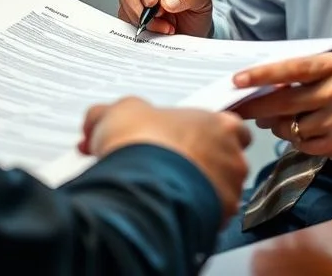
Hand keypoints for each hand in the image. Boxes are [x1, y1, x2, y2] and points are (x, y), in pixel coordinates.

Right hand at [79, 96, 250, 220]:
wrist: (139, 183)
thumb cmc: (142, 143)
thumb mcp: (120, 112)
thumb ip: (117, 113)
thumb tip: (99, 119)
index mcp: (220, 124)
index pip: (230, 127)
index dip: (204, 134)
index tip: (185, 140)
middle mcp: (232, 157)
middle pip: (226, 161)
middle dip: (200, 165)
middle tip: (171, 166)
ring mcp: (228, 190)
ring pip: (220, 192)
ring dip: (198, 192)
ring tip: (167, 191)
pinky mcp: (218, 220)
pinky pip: (211, 219)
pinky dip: (193, 215)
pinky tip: (169, 210)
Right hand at [116, 0, 213, 36]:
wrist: (194, 35)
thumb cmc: (196, 13)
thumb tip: (167, 1)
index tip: (154, 1)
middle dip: (139, 4)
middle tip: (157, 16)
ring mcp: (136, 3)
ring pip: (124, 5)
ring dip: (141, 19)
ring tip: (164, 28)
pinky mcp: (131, 19)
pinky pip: (124, 21)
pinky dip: (137, 29)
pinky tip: (154, 33)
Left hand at [232, 53, 331, 157]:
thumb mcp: (326, 70)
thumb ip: (295, 74)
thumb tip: (255, 87)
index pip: (291, 69)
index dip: (262, 75)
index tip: (237, 81)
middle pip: (284, 102)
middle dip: (255, 107)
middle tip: (237, 108)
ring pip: (290, 127)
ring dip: (276, 125)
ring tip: (279, 119)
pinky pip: (301, 144)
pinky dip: (295, 139)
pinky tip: (302, 130)